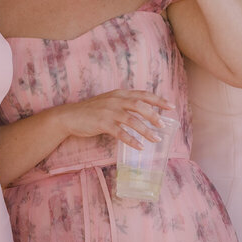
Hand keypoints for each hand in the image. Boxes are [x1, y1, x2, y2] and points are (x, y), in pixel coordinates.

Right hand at [56, 89, 172, 149]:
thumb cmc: (92, 111)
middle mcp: (116, 100)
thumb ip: (124, 103)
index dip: (158, 100)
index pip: (143, 94)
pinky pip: (121, 132)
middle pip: (140, 105)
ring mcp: (109, 111)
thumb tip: (144, 111)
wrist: (70, 116)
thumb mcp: (110, 102)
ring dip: (146, 130)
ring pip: (132, 120)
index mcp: (120, 94)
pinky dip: (132, 140)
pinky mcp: (102, 123)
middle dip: (154, 115)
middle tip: (164, 125)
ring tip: (156, 139)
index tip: (171, 106)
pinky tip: (140, 147)